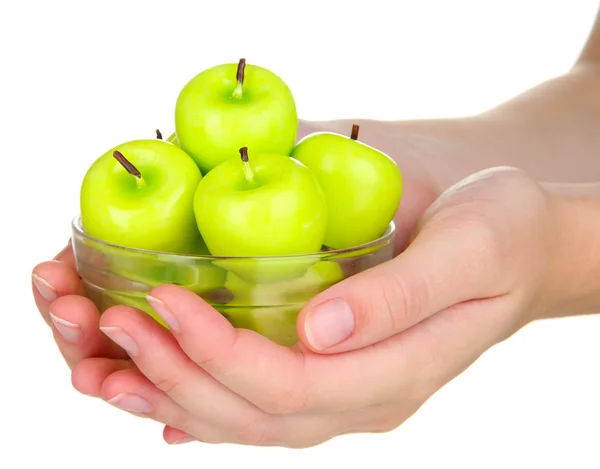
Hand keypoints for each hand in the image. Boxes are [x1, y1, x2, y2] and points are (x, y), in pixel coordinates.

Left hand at [83, 167, 562, 446]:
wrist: (525, 249)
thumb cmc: (502, 235)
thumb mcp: (466, 250)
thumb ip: (398, 298)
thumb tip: (318, 330)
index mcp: (398, 372)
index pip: (290, 383)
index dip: (219, 349)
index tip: (164, 300)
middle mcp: (368, 398)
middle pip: (255, 412)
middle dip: (176, 373)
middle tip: (110, 325)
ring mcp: (352, 394)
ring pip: (248, 420)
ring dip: (173, 394)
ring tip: (106, 367)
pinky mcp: (338, 375)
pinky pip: (262, 407)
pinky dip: (204, 403)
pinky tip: (161, 402)